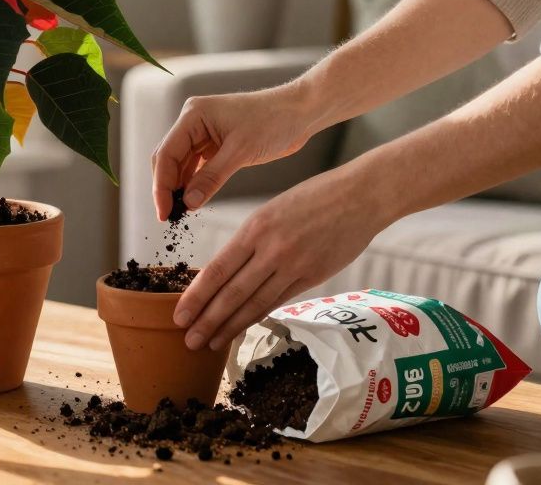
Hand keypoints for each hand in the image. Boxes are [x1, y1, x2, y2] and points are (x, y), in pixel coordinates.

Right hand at [151, 81, 320, 220]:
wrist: (301, 111)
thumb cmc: (274, 121)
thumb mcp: (241, 152)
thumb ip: (211, 178)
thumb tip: (188, 203)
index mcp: (193, 115)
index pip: (166, 154)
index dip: (161, 186)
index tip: (163, 212)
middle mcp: (192, 121)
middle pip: (167, 159)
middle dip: (166, 187)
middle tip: (169, 216)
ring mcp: (202, 132)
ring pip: (180, 164)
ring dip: (179, 187)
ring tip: (180, 213)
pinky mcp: (214, 143)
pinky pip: (196, 166)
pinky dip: (193, 183)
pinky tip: (193, 200)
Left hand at [172, 167, 392, 350]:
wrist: (361, 196)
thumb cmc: (314, 197)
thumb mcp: (272, 210)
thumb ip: (251, 239)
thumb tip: (228, 269)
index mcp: (255, 228)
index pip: (217, 270)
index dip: (196, 296)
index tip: (180, 314)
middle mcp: (271, 249)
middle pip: (232, 293)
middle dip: (207, 320)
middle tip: (188, 340)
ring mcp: (294, 266)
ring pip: (254, 303)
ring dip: (230, 326)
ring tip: (210, 343)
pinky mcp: (313, 277)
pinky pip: (278, 301)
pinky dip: (257, 317)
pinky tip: (242, 329)